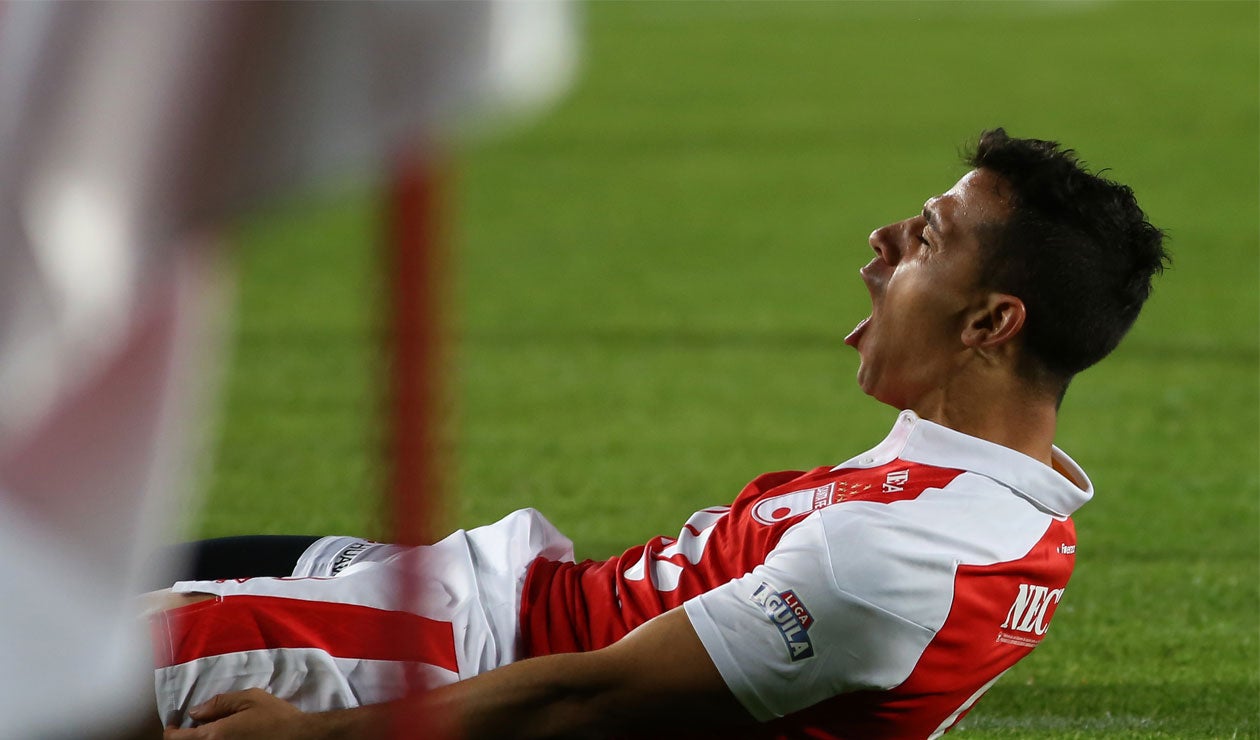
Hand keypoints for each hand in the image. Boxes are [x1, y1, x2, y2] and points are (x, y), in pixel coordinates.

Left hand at [163, 689, 306, 739]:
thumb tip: (195, 712)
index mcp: (215, 735)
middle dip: (184, 736)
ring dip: (201, 738)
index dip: (170, 730)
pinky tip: (223, 735)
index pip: (178, 739)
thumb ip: (220, 703)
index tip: (173, 723)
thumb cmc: (275, 716)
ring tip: (209, 728)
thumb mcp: (249, 699)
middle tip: (192, 725)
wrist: (299, 737)